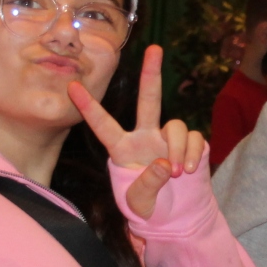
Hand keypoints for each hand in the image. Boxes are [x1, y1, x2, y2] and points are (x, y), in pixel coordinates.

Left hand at [68, 46, 204, 219]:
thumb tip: (164, 163)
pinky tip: (192, 170)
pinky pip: (194, 137)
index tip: (72, 87)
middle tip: (154, 48)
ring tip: (179, 173)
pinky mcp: (190, 145)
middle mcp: (144, 137)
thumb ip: (147, 184)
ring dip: (178, 148)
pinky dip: (194, 152)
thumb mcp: (140, 203)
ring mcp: (167, 139)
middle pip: (148, 100)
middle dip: (151, 74)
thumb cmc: (148, 210)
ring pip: (175, 126)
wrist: (176, 218)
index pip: (103, 126)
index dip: (89, 108)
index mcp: (122, 150)